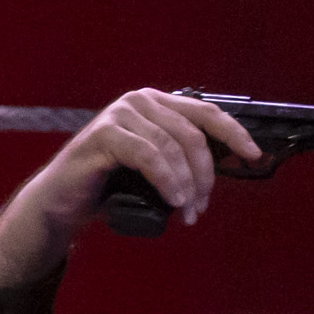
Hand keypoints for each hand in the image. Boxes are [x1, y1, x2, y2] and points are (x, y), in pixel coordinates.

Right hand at [0, 89, 277, 289]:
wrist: (59, 205)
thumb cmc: (106, 188)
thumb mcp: (153, 168)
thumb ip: (181, 157)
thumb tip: (224, 165)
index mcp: (156, 104)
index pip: (206, 112)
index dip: (234, 133)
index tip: (255, 155)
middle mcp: (140, 102)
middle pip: (192, 133)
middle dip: (205, 174)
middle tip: (201, 207)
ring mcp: (120, 115)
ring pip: (172, 146)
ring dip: (186, 184)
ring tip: (186, 212)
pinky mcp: (104, 134)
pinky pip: (148, 155)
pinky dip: (166, 179)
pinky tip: (172, 199)